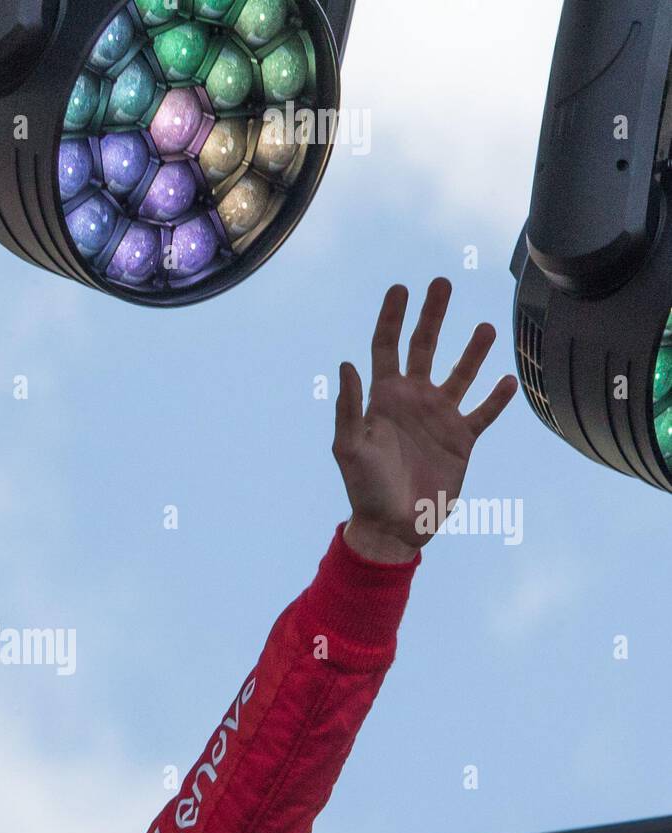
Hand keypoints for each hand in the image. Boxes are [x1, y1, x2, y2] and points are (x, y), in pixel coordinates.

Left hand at [334, 278, 517, 562]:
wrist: (393, 526)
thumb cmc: (365, 488)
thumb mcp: (350, 447)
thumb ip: (349, 407)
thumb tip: (347, 364)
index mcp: (383, 398)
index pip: (386, 347)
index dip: (392, 317)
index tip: (401, 288)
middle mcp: (412, 401)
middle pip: (424, 347)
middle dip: (433, 315)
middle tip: (441, 283)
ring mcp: (438, 418)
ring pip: (460, 374)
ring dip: (473, 351)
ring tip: (485, 327)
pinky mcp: (461, 440)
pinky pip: (483, 412)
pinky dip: (497, 397)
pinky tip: (510, 379)